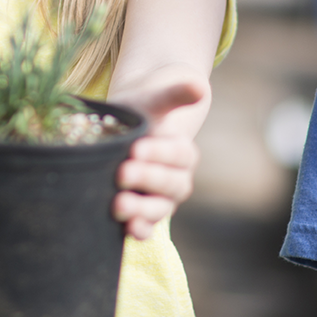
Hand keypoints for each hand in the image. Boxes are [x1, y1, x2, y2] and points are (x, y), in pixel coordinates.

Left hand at [112, 77, 204, 240]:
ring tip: (118, 205)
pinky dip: (139, 231)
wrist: (122, 128)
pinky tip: (126, 230)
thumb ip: (174, 94)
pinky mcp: (142, 214)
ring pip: (159, 209)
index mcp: (183, 151)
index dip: (159, 153)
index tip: (136, 147)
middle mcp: (177, 179)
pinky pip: (146, 227)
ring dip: (141, 210)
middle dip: (146, 179)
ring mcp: (160, 200)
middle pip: (170, 184)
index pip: (178, 154)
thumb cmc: (141, 111)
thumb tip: (198, 85)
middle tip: (121, 173)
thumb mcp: (153, 100)